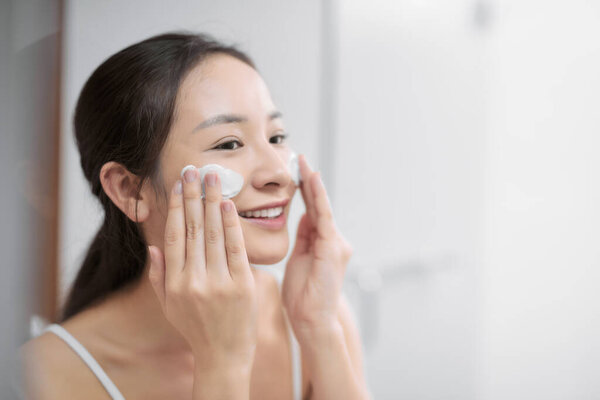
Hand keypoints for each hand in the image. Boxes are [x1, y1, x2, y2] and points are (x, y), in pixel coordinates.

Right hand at [147, 169, 257, 371]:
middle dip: (193, 196)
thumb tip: (152, 246)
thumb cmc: (196, 329)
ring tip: (213, 178)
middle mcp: (193, 280)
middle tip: (194, 169)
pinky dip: (231, 225)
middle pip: (192, 228)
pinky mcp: (242, 285)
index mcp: (174, 282)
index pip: (173, 235)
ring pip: (213, 233)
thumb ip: (158, 275)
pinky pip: (235, 248)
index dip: (175, 207)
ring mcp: (218, 282)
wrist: (224, 355)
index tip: (178, 184)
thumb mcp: (169, 306)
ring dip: (212, 202)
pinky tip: (228, 205)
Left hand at [282, 155, 352, 337]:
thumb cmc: (302, 294)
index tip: (295, 170)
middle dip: (309, 181)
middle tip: (299, 157)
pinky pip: (323, 218)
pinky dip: (318, 198)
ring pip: (322, 207)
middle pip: (318, 205)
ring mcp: (335, 243)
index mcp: (321, 242)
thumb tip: (303, 215)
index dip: (304, 190)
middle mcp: (332, 240)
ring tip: (304, 164)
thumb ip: (304, 237)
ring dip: (313, 185)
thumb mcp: (299, 259)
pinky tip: (312, 182)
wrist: (311, 320)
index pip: (312, 210)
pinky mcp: (333, 248)